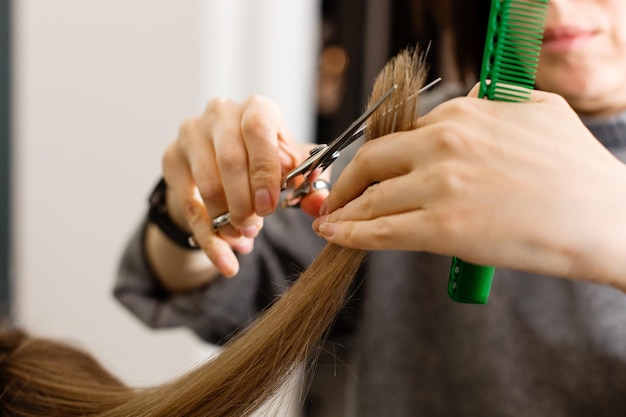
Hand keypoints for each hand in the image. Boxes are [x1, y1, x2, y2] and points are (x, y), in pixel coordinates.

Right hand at [162, 95, 327, 276]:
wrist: (226, 159)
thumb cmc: (266, 158)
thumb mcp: (293, 164)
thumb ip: (310, 182)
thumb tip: (318, 203)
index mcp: (257, 108)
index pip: (257, 131)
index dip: (264, 171)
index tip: (269, 206)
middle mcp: (221, 113)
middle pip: (229, 160)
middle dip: (244, 202)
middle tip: (254, 227)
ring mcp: (191, 134)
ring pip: (207, 185)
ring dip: (227, 220)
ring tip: (244, 236)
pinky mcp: (172, 158)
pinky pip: (188, 205)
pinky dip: (209, 239)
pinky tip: (226, 261)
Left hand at [313, 88, 625, 285]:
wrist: (607, 218)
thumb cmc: (576, 169)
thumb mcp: (538, 110)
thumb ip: (494, 101)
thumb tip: (470, 100)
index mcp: (461, 112)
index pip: (396, 135)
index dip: (373, 159)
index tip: (363, 174)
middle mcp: (444, 143)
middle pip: (370, 161)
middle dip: (346, 183)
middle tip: (336, 198)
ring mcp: (441, 185)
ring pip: (371, 199)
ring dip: (343, 213)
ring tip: (330, 223)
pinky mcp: (443, 228)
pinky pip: (381, 231)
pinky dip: (350, 235)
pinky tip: (334, 236)